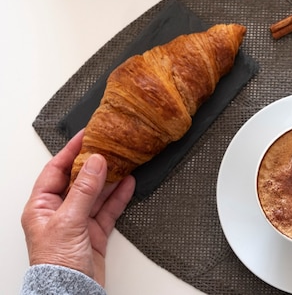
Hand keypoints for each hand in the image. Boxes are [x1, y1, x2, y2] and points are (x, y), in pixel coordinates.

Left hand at [21, 130, 134, 286]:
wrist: (71, 293)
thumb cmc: (56, 263)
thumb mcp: (69, 221)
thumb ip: (84, 190)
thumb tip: (95, 161)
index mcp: (41, 206)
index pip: (56, 170)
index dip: (70, 151)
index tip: (86, 135)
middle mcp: (59, 212)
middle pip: (78, 180)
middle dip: (94, 163)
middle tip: (109, 145)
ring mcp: (78, 222)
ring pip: (96, 193)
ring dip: (110, 178)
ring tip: (123, 160)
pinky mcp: (94, 233)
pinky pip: (108, 209)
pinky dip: (119, 196)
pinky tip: (128, 183)